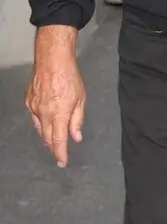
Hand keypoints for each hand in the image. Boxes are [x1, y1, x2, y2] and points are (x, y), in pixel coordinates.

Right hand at [25, 26, 85, 167]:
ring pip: (40, 129)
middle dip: (53, 147)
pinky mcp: (28, 101)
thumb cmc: (69, 77)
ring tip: (53, 142)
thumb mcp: (80, 99)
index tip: (62, 162)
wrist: (52, 60)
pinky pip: (34, 118)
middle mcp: (44, 114)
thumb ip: (77, 120)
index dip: (60, 154)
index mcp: (58, 115)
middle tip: (59, 154)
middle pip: (47, 138)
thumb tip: (76, 137)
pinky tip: (45, 124)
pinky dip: (40, 123)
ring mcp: (34, 108)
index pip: (58, 141)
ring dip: (47, 137)